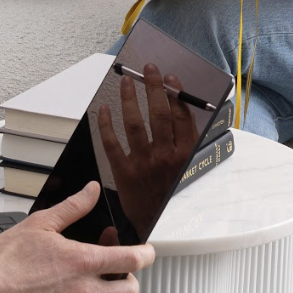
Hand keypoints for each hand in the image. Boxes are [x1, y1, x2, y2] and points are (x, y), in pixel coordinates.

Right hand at [0, 183, 154, 292]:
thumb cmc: (4, 261)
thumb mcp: (39, 224)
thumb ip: (71, 208)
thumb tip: (91, 192)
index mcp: (81, 262)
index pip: (132, 260)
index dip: (147, 255)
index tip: (146, 252)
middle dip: (132, 282)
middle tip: (121, 274)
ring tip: (96, 291)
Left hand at [95, 63, 197, 240]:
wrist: (154, 222)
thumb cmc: (169, 191)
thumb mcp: (188, 166)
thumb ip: (186, 139)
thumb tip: (182, 106)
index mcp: (184, 155)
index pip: (181, 116)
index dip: (176, 93)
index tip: (170, 78)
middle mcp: (164, 157)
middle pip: (160, 115)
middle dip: (154, 88)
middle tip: (149, 70)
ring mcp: (143, 164)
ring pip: (135, 124)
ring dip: (130, 99)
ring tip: (126, 83)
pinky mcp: (123, 172)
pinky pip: (112, 143)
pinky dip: (106, 124)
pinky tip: (104, 109)